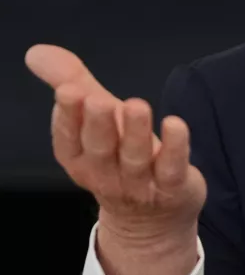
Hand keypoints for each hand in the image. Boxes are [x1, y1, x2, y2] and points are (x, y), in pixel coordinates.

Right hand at [25, 45, 205, 274]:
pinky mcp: (173, 188)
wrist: (151, 221)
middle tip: (98, 99)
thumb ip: (71, 84)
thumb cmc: (120, 160)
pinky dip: (175, 147)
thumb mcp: (95, 122)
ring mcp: (140, 184)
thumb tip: (38, 52)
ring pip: (135, 158)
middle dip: (97, 125)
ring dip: (135, 132)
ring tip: (137, 105)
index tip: (69, 91)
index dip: (68, 117)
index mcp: (80, 159)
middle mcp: (106, 174)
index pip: (68, 139)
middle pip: (99, 150)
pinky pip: (172, 169)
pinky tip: (176, 124)